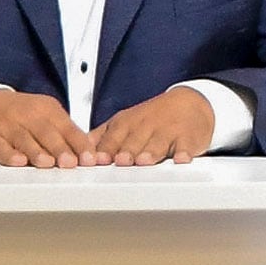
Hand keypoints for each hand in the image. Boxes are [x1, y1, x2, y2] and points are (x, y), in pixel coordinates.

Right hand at [0, 91, 87, 166]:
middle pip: (47, 133)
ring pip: (24, 139)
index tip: (90, 159)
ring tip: (48, 164)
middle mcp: (27, 115)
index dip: (80, 144)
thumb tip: (89, 154)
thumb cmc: (20, 116)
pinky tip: (18, 161)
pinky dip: (8, 154)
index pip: (67, 127)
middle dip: (60, 148)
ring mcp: (7, 126)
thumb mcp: (45, 118)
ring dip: (37, 152)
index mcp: (46, 109)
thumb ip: (65, 134)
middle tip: (71, 163)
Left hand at [84, 88, 218, 165]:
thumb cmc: (153, 118)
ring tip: (144, 161)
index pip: (113, 137)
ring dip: (151, 151)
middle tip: (121, 161)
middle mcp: (146, 126)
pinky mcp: (188, 137)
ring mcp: (168, 131)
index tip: (96, 160)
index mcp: (127, 123)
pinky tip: (181, 159)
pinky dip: (184, 152)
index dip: (105, 148)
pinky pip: (186, 146)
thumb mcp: (125, 122)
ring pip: (159, 142)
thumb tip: (75, 150)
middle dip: (127, 150)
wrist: (190, 103)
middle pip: (135, 140)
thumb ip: (102, 137)